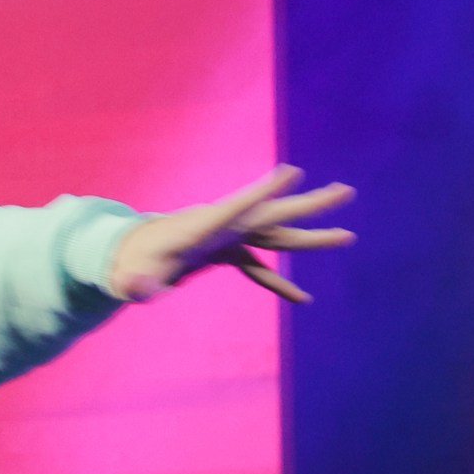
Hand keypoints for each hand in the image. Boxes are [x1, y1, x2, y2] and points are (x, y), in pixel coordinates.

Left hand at [107, 166, 354, 303]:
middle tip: (345, 191)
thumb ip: (135, 282)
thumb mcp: (129, 277)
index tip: (290, 172)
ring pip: (276, 236)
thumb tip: (137, 290)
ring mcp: (227, 238)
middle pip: (272, 214)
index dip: (261, 192)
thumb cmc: (126, 265)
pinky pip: (260, 267)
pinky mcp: (226, 253)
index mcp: (201, 227)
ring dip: (310, 237)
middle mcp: (222, 227)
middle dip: (309, 205)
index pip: (235, 207)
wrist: (125, 257)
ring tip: (348, 235)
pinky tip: (302, 300)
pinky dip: (279, 283)